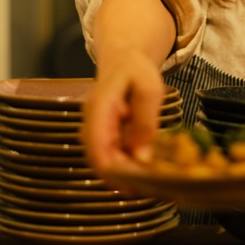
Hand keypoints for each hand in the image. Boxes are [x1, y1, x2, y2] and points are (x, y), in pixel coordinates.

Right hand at [80, 0, 176, 188]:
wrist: (122, 56)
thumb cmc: (135, 69)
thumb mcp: (149, 88)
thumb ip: (145, 121)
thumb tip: (142, 157)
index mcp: (99, 111)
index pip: (98, 152)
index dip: (115, 174)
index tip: (136, 187)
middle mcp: (92, 124)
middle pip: (101, 163)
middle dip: (124, 179)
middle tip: (151, 188)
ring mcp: (97, 130)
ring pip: (106, 163)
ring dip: (126, 175)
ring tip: (152, 182)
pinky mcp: (105, 135)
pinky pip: (112, 156)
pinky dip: (127, 166)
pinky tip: (146, 169)